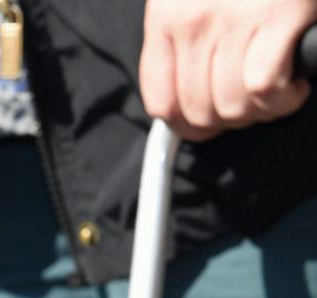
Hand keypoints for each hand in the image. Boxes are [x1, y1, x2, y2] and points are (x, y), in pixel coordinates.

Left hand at [140, 0, 316, 140]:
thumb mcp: (192, 0)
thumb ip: (184, 42)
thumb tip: (189, 100)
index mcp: (167, 18)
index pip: (160, 102)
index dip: (187, 128)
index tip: (210, 124)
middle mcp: (194, 22)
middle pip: (199, 111)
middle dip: (232, 121)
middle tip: (255, 104)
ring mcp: (234, 19)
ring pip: (233, 106)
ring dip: (262, 111)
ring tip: (278, 92)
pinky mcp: (278, 15)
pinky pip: (265, 87)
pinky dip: (283, 97)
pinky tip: (294, 83)